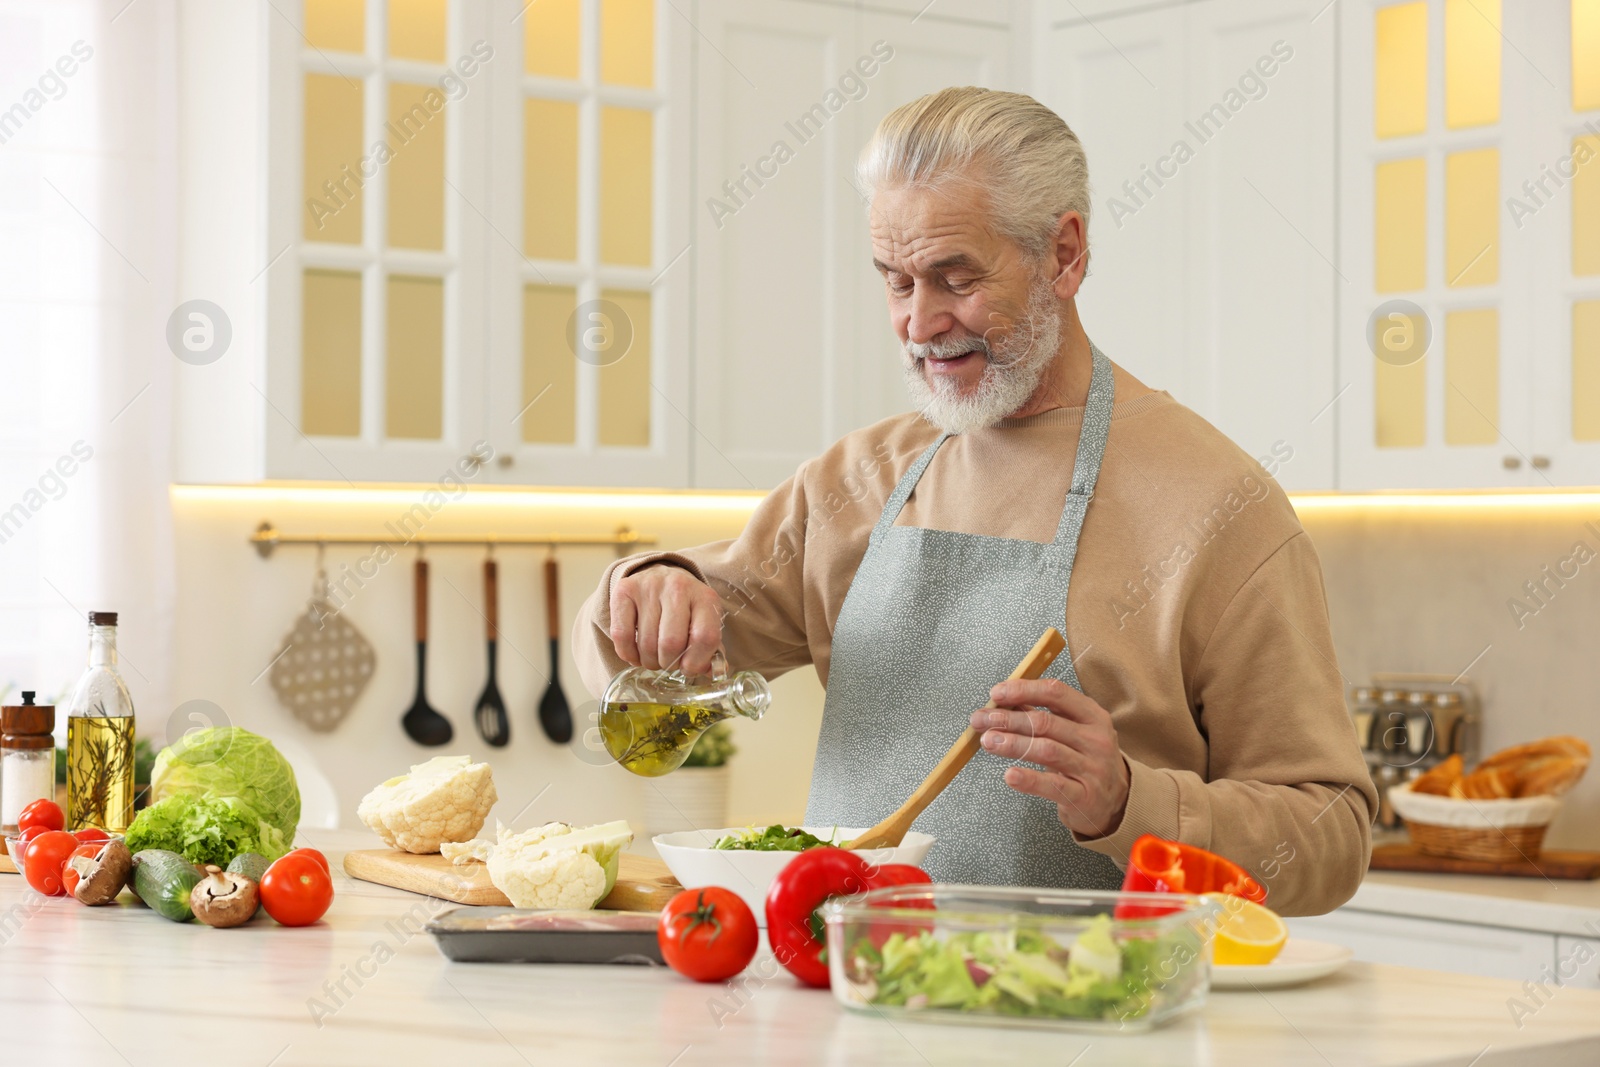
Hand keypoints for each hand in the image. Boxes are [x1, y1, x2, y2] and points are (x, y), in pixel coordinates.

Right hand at [608, 563, 722, 675]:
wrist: (660, 576)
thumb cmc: (685, 608)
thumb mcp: (704, 622)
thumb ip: (710, 650)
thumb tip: (712, 673)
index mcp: (705, 598)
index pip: (705, 637)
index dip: (696, 662)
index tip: (688, 668)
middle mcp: (678, 587)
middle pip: (672, 643)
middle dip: (669, 664)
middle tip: (668, 663)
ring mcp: (649, 587)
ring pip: (646, 644)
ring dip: (650, 662)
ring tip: (654, 658)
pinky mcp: (624, 590)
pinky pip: (621, 636)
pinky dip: (628, 654)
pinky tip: (636, 654)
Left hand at [968, 678, 1130, 838]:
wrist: (1117, 800)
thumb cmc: (1087, 760)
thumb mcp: (1073, 732)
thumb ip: (1040, 716)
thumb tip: (1003, 702)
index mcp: (1092, 716)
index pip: (1056, 693)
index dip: (1023, 690)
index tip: (996, 693)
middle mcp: (1095, 739)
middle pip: (1045, 722)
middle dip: (1008, 719)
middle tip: (981, 720)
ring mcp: (1092, 768)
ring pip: (1046, 750)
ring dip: (1012, 744)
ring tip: (988, 742)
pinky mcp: (1084, 796)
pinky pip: (1053, 786)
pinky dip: (1029, 779)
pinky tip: (1010, 775)